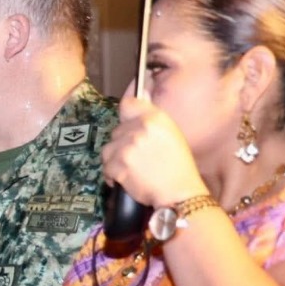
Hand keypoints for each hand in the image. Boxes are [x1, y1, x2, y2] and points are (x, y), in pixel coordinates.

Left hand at [101, 93, 208, 208]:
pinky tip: (126, 179)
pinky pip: (106, 167)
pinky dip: (112, 175)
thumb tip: (141, 93)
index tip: (125, 120)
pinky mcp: (119, 165)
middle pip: (116, 131)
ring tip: (132, 169)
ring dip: (115, 160)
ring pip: (108, 149)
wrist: (178, 192)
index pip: (128, 103)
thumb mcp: (170, 134)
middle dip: (122, 143)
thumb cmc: (177, 165)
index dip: (125, 112)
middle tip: (137, 157)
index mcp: (155, 118)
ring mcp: (127, 147)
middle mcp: (140, 128)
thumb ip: (152, 118)